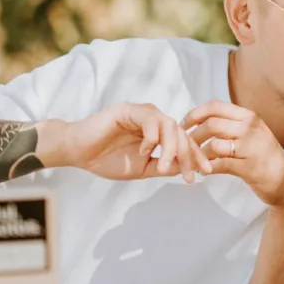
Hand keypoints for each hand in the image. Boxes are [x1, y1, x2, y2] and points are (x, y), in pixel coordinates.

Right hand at [38, 102, 211, 182]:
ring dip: (171, 148)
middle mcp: (154, 119)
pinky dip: (152, 137)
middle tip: (191, 174)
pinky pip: (150, 119)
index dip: (196, 156)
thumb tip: (188, 169)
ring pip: (169, 125)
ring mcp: (142, 112)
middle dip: (190, 154)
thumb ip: (163, 166)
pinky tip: (145, 151)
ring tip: (164, 167)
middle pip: (182, 132)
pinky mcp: (128, 110)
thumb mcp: (141, 168)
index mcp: (158, 131)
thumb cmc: (106, 159)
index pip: (184, 141)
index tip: (206, 173)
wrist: (77, 152)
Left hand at [180, 100, 283, 208]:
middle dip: (192, 136)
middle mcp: (251, 128)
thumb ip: (230, 125)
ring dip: (197, 154)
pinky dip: (206, 168)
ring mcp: (252, 147)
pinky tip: (202, 171)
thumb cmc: (264, 157)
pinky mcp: (250, 167)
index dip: (194, 114)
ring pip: (214, 145)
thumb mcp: (251, 134)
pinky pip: (220, 164)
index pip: (215, 106)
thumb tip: (198, 121)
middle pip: (211, 124)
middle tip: (184, 147)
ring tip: (192, 161)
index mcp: (249, 117)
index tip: (183, 125)